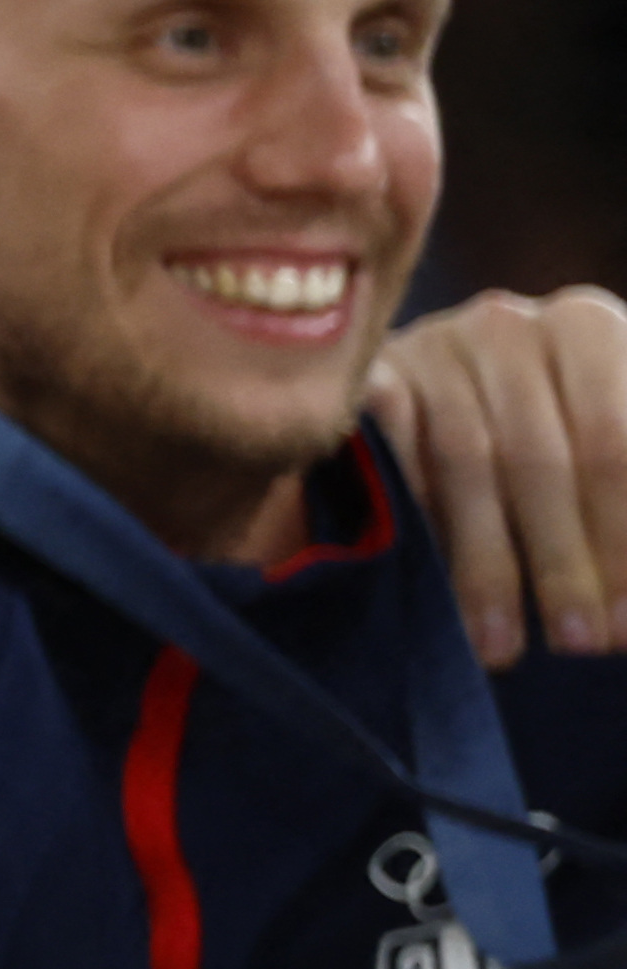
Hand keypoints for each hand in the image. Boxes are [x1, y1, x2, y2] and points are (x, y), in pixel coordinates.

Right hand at [364, 288, 626, 665]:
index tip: (623, 629)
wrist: (447, 412)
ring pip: (467, 461)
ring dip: (487, 563)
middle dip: (561, 561)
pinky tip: (428, 582)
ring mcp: (433, 343)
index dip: (621, 538)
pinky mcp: (367, 375)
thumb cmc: (550, 459)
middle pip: (542, 455)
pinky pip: (390, 446)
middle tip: (575, 642)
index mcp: (591, 328)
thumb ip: (615, 497)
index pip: (614, 441)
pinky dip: (412, 515)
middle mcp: (511, 324)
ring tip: (503, 644)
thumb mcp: (597, 465)